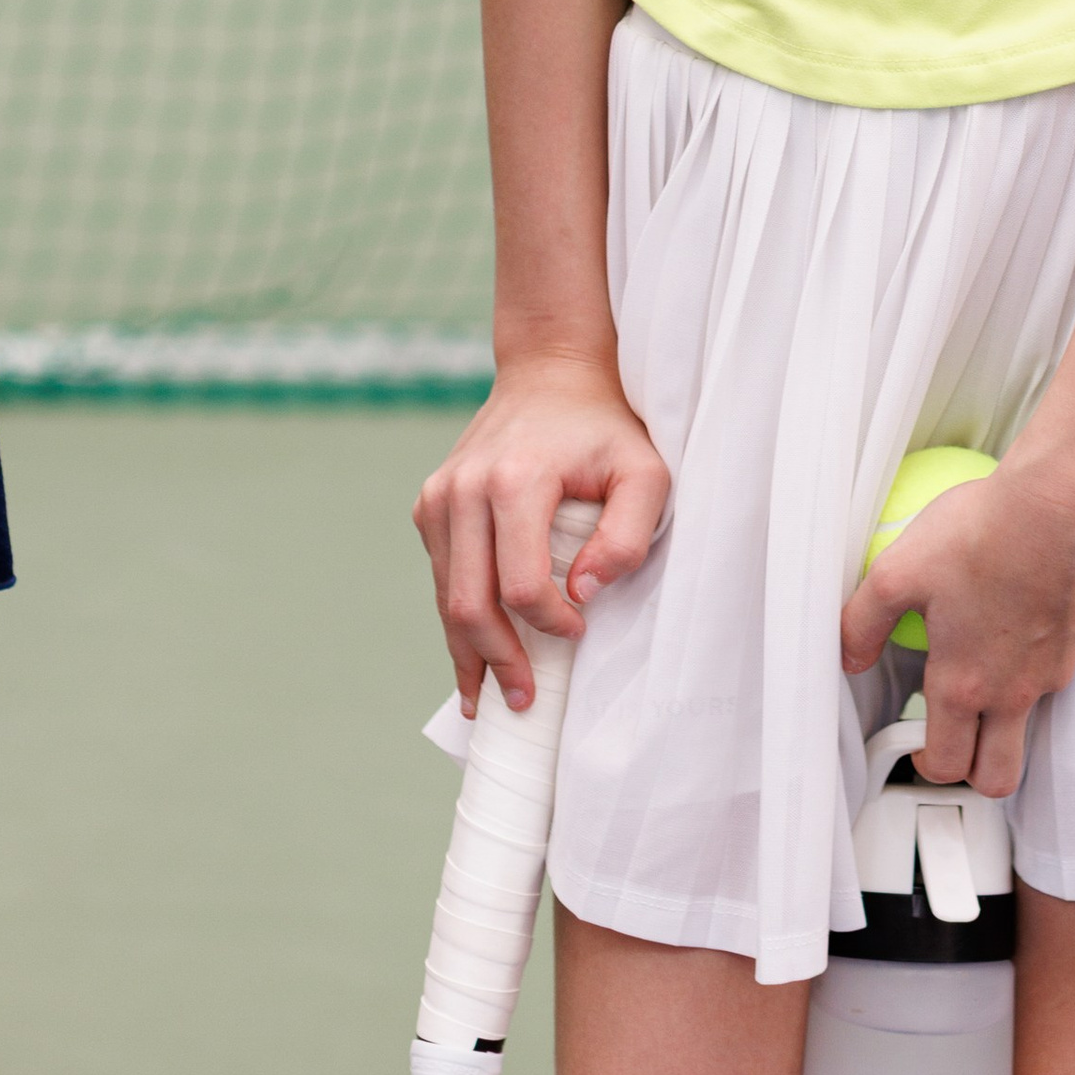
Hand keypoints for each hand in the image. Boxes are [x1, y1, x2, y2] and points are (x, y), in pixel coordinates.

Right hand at [414, 355, 669, 720]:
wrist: (551, 373)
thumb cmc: (606, 427)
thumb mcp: (645, 472)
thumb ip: (627, 536)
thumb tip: (584, 595)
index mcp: (515, 481)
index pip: (521, 586)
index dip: (551, 625)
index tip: (581, 632)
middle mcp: (464, 489)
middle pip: (471, 603)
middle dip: (497, 660)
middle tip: (525, 702)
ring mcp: (439, 496)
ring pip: (447, 597)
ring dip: (468, 652)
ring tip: (488, 697)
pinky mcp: (430, 504)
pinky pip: (442, 576)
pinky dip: (457, 619)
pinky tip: (471, 654)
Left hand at [840, 439, 1074, 799]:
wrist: (1065, 499)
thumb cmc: (987, 530)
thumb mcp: (899, 569)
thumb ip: (863, 621)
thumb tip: (848, 655)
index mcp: (964, 683)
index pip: (945, 763)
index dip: (924, 765)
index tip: (918, 745)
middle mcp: (1013, 690)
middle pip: (998, 776)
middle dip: (973, 773)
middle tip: (956, 738)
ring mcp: (1053, 669)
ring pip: (1031, 725)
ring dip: (1007, 718)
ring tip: (985, 670)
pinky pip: (1056, 672)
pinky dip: (1035, 665)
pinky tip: (1019, 618)